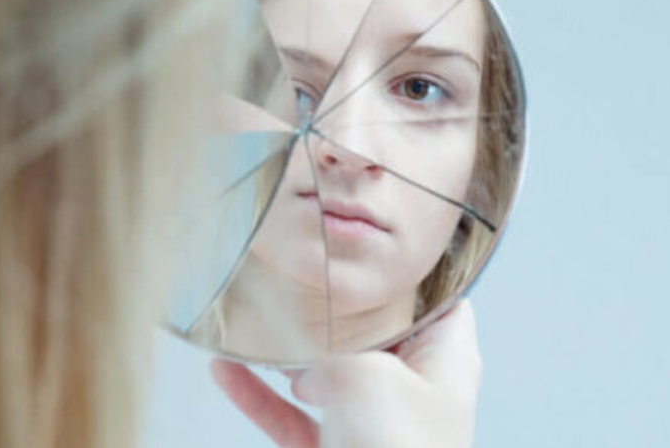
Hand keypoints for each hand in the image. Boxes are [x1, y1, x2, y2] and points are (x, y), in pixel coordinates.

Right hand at [211, 299, 481, 447]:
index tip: (363, 249)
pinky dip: (261, 395)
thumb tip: (306, 347)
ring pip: (326, 371)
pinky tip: (224, 371)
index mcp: (444, 357)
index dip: (404, 272)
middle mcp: (412, 384)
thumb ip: (334, 344)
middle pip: (372, 330)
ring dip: (287, 350)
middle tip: (296, 274)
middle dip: (332, 308)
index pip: (436, 296)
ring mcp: (373, 419)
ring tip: (251, 318)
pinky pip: (293, 415)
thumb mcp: (369, 375)